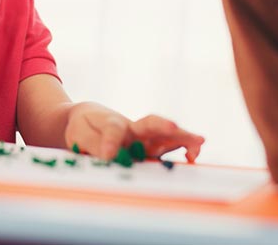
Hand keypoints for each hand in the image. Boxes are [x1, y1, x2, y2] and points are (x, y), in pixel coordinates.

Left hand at [64, 102, 204, 162]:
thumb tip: (111, 157)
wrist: (87, 119)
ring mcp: (144, 138)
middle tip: (174, 128)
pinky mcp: (150, 148)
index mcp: (111, 122)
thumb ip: (94, 145)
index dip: (111, 141)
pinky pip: (168, 147)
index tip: (108, 154)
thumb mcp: (79, 135)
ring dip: (182, 138)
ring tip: (197, 143)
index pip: (114, 129)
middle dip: (162, 127)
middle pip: (151, 124)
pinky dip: (182, 148)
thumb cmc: (83, 126)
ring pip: (165, 135)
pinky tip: (192, 156)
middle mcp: (133, 128)